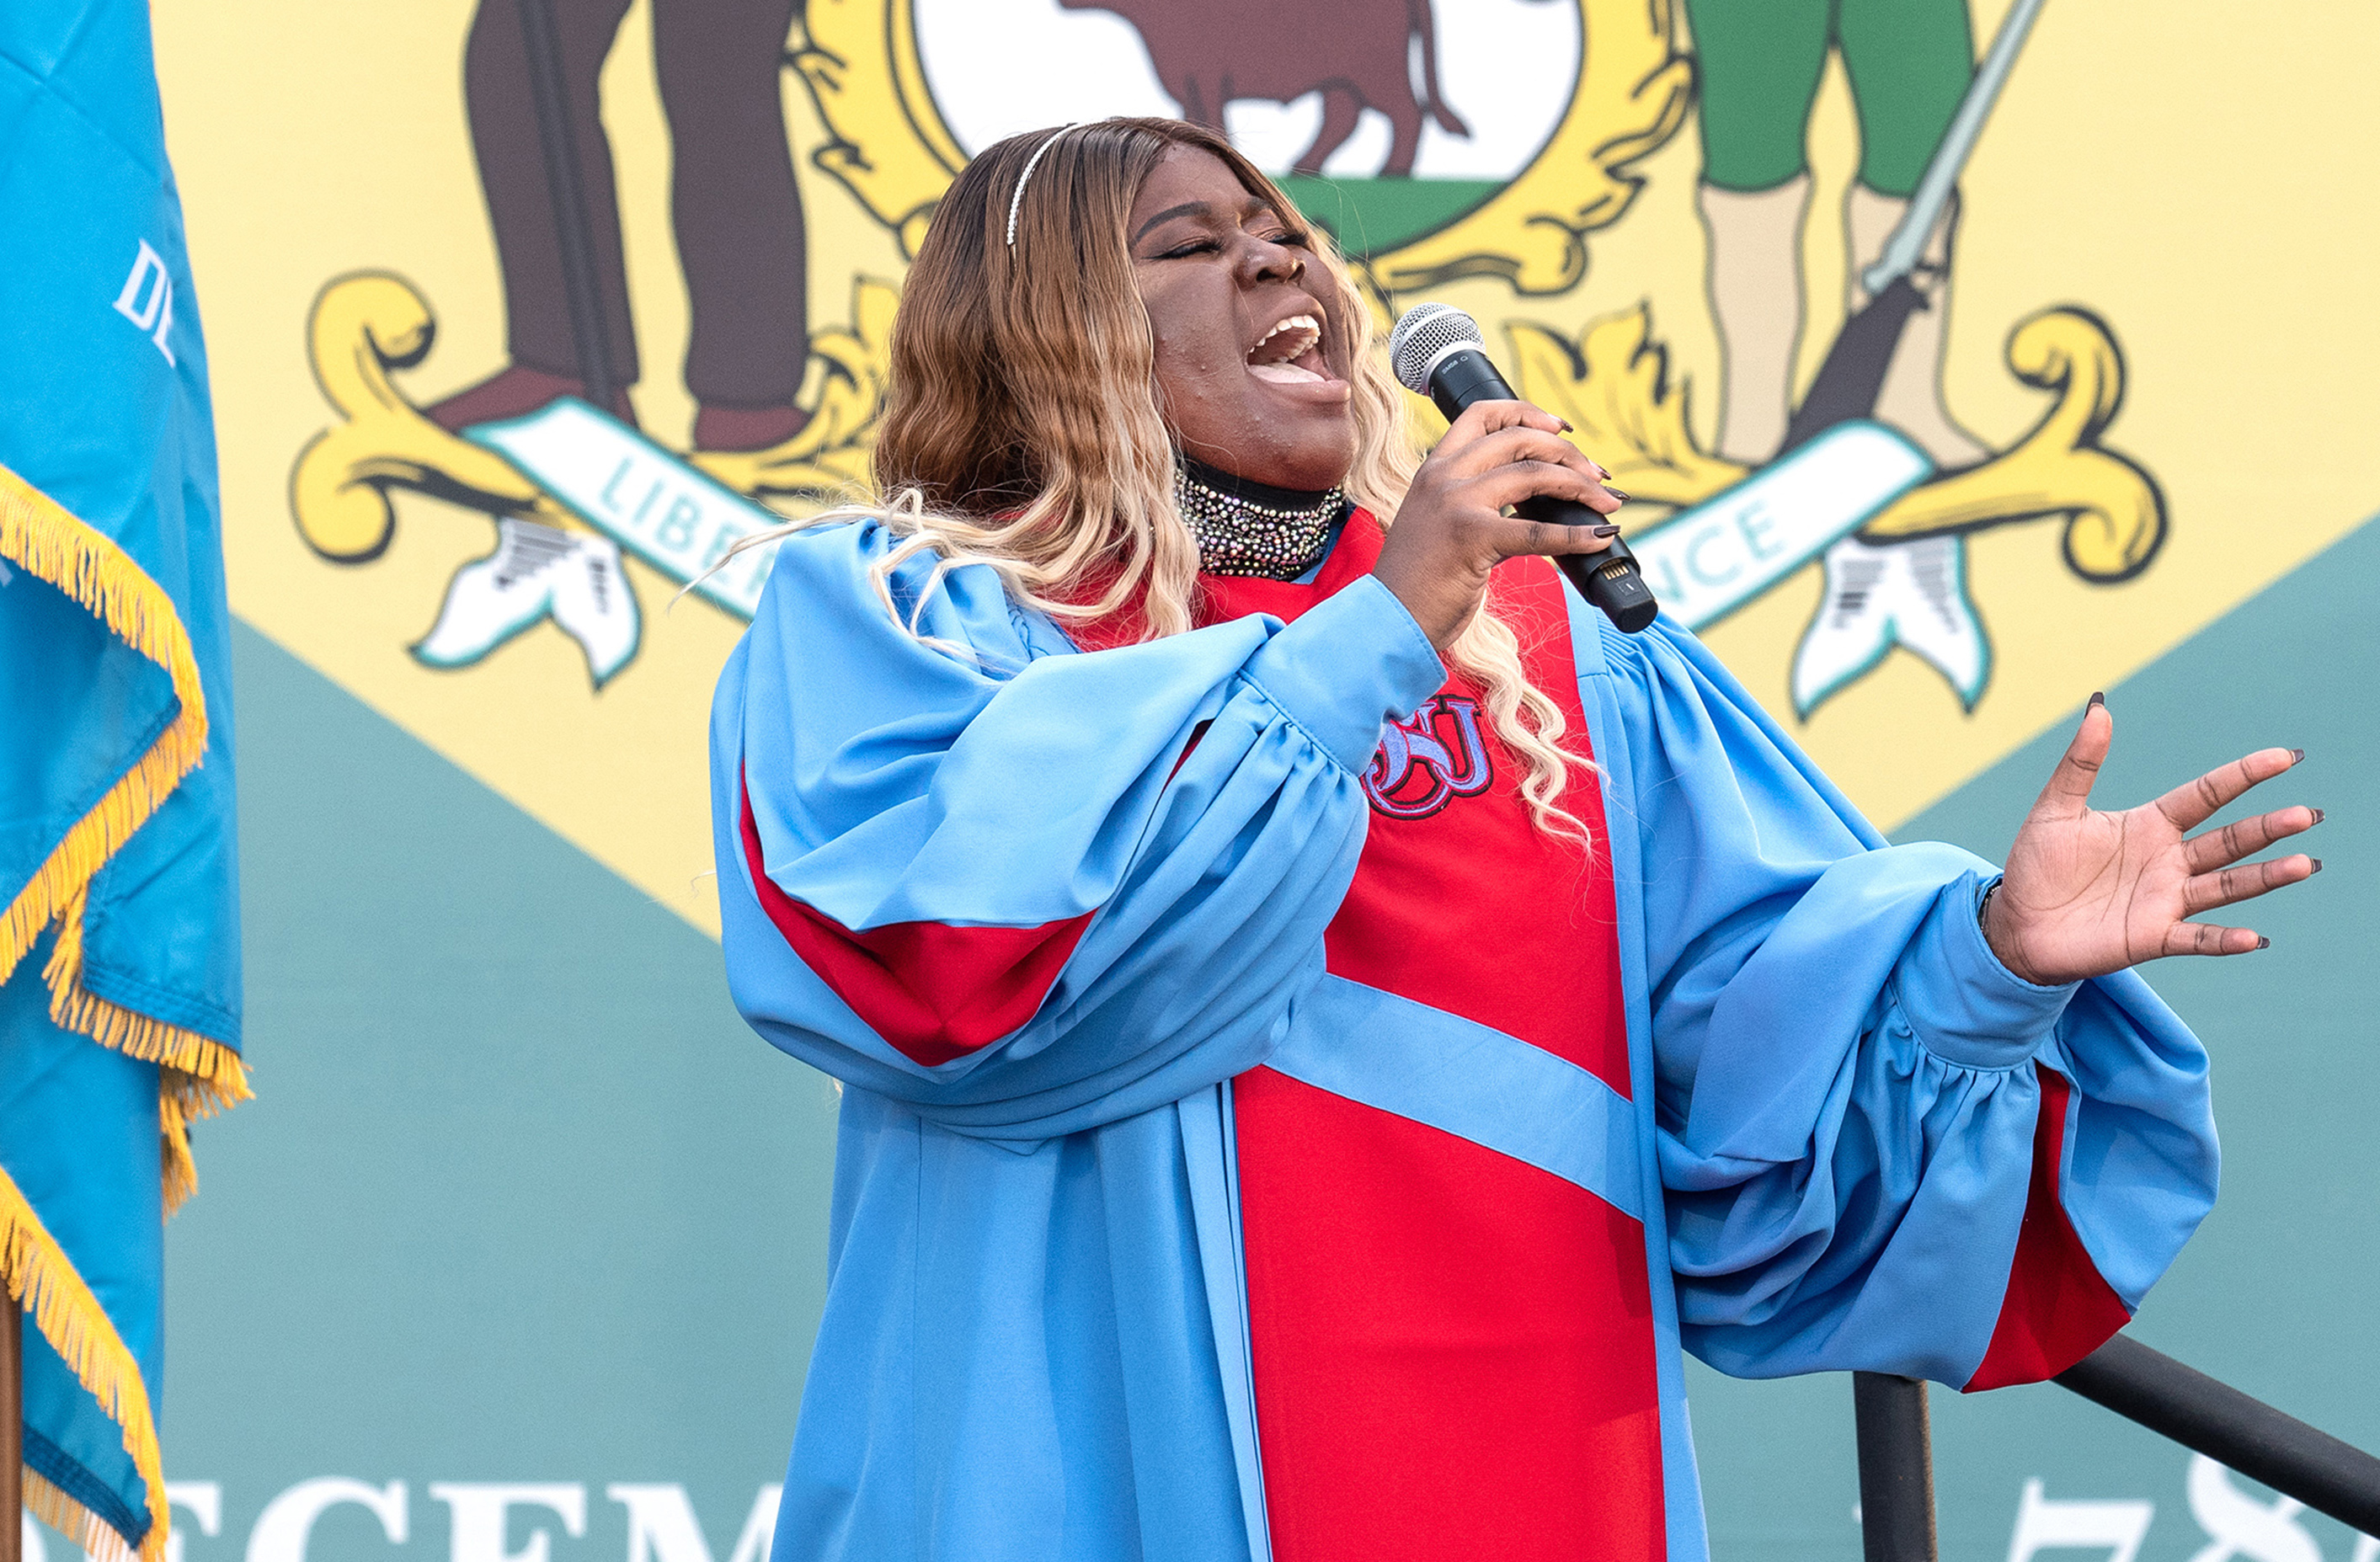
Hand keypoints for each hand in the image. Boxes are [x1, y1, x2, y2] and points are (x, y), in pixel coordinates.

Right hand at [1372, 400, 1623, 647]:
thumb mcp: (1440, 525)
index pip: (1481, 414)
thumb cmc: (1417, 581)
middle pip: (1519, 438)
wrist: (1389, 619)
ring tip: (1607, 502)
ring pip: (1533, 474)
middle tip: (1597, 475)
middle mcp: (1443, 477)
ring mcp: (1455, 504)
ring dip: (1581, 485)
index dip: (1527, 412)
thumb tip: (1541, 502)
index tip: (1559, 427)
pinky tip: (1599, 536)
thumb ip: (1480, 505)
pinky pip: (1537, 530)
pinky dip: (1576, 533)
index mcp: (1434, 469)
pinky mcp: (1471, 538)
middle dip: (1569, 453)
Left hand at [1983, 694, 2322, 985]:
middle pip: (2228, 840)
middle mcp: (2168, 860)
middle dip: (2268, 828)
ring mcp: (2164, 899)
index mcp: (2150, 824)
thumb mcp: (2055, 807)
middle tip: (2308, 814)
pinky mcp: (2151, 937)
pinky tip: (2253, 937)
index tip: (2285, 757)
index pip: (2206, 795)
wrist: (2015, 921)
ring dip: (2264, 877)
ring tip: (2305, 865)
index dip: (2244, 776)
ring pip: (2225, 886)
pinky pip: (2195, 938)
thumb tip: (2099, 708)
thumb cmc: (2037, 864)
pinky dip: (2223, 939)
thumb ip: (2080, 762)